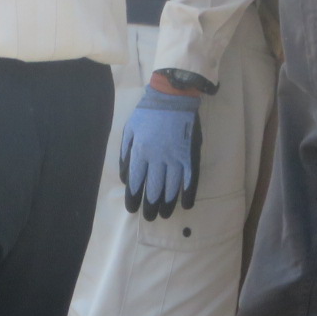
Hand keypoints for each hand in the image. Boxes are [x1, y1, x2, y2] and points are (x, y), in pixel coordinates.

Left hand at [120, 87, 202, 219]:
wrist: (172, 97)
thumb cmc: (147, 113)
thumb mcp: (129, 130)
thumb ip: (126, 155)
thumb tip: (126, 178)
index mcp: (140, 152)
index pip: (136, 182)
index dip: (134, 198)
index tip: (132, 209)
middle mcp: (157, 159)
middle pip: (153, 188)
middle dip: (150, 205)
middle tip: (149, 217)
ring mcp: (176, 158)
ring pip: (171, 187)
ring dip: (167, 203)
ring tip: (165, 214)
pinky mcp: (190, 155)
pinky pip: (190, 179)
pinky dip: (188, 193)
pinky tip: (186, 204)